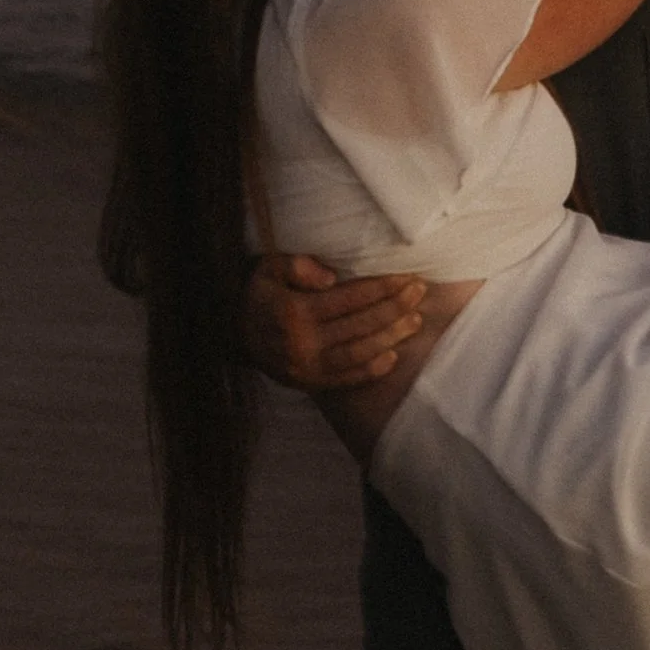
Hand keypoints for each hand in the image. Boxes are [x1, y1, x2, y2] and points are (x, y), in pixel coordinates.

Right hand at [241, 255, 425, 391]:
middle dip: (395, 307)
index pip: (350, 298)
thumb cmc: (257, 295)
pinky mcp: (309, 383)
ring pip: (359, 352)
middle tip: (420, 293)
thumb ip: (296, 266)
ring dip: (392, 336)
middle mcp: (303, 343)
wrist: (230, 333)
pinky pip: (347, 379)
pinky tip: (393, 356)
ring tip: (416, 320)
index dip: (383, 287)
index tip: (408, 277)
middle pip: (361, 324)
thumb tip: (330, 277)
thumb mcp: (267, 269)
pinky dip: (372, 370)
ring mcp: (307, 367)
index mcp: (295, 312)